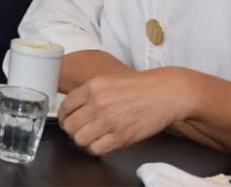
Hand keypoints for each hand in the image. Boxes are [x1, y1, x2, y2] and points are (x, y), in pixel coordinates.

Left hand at [58, 68, 195, 156]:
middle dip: (72, 130)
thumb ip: (90, 92)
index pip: (65, 107)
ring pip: (80, 139)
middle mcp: (97, 104)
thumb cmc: (141, 87)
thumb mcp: (109, 80)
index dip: (64, 116)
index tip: (68, 120)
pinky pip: (97, 149)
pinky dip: (96, 148)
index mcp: (92, 87)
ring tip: (91, 137)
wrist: (166, 93)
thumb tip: (74, 106)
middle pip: (70, 125)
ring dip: (83, 140)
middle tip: (80, 130)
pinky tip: (102, 142)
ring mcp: (109, 121)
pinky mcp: (121, 136)